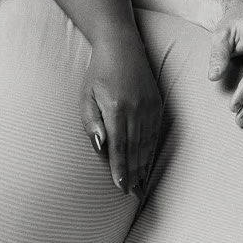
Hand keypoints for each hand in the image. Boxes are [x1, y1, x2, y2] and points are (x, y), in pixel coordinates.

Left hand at [82, 45, 166, 195]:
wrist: (122, 47)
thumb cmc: (98, 73)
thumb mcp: (86, 96)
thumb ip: (91, 122)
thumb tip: (101, 146)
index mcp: (116, 108)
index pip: (118, 147)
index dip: (119, 169)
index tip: (121, 188)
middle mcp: (136, 109)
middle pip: (134, 149)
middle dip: (133, 174)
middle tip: (132, 195)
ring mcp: (149, 107)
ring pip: (147, 144)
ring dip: (143, 166)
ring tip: (141, 185)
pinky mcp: (157, 104)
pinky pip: (155, 133)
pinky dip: (151, 151)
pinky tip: (147, 163)